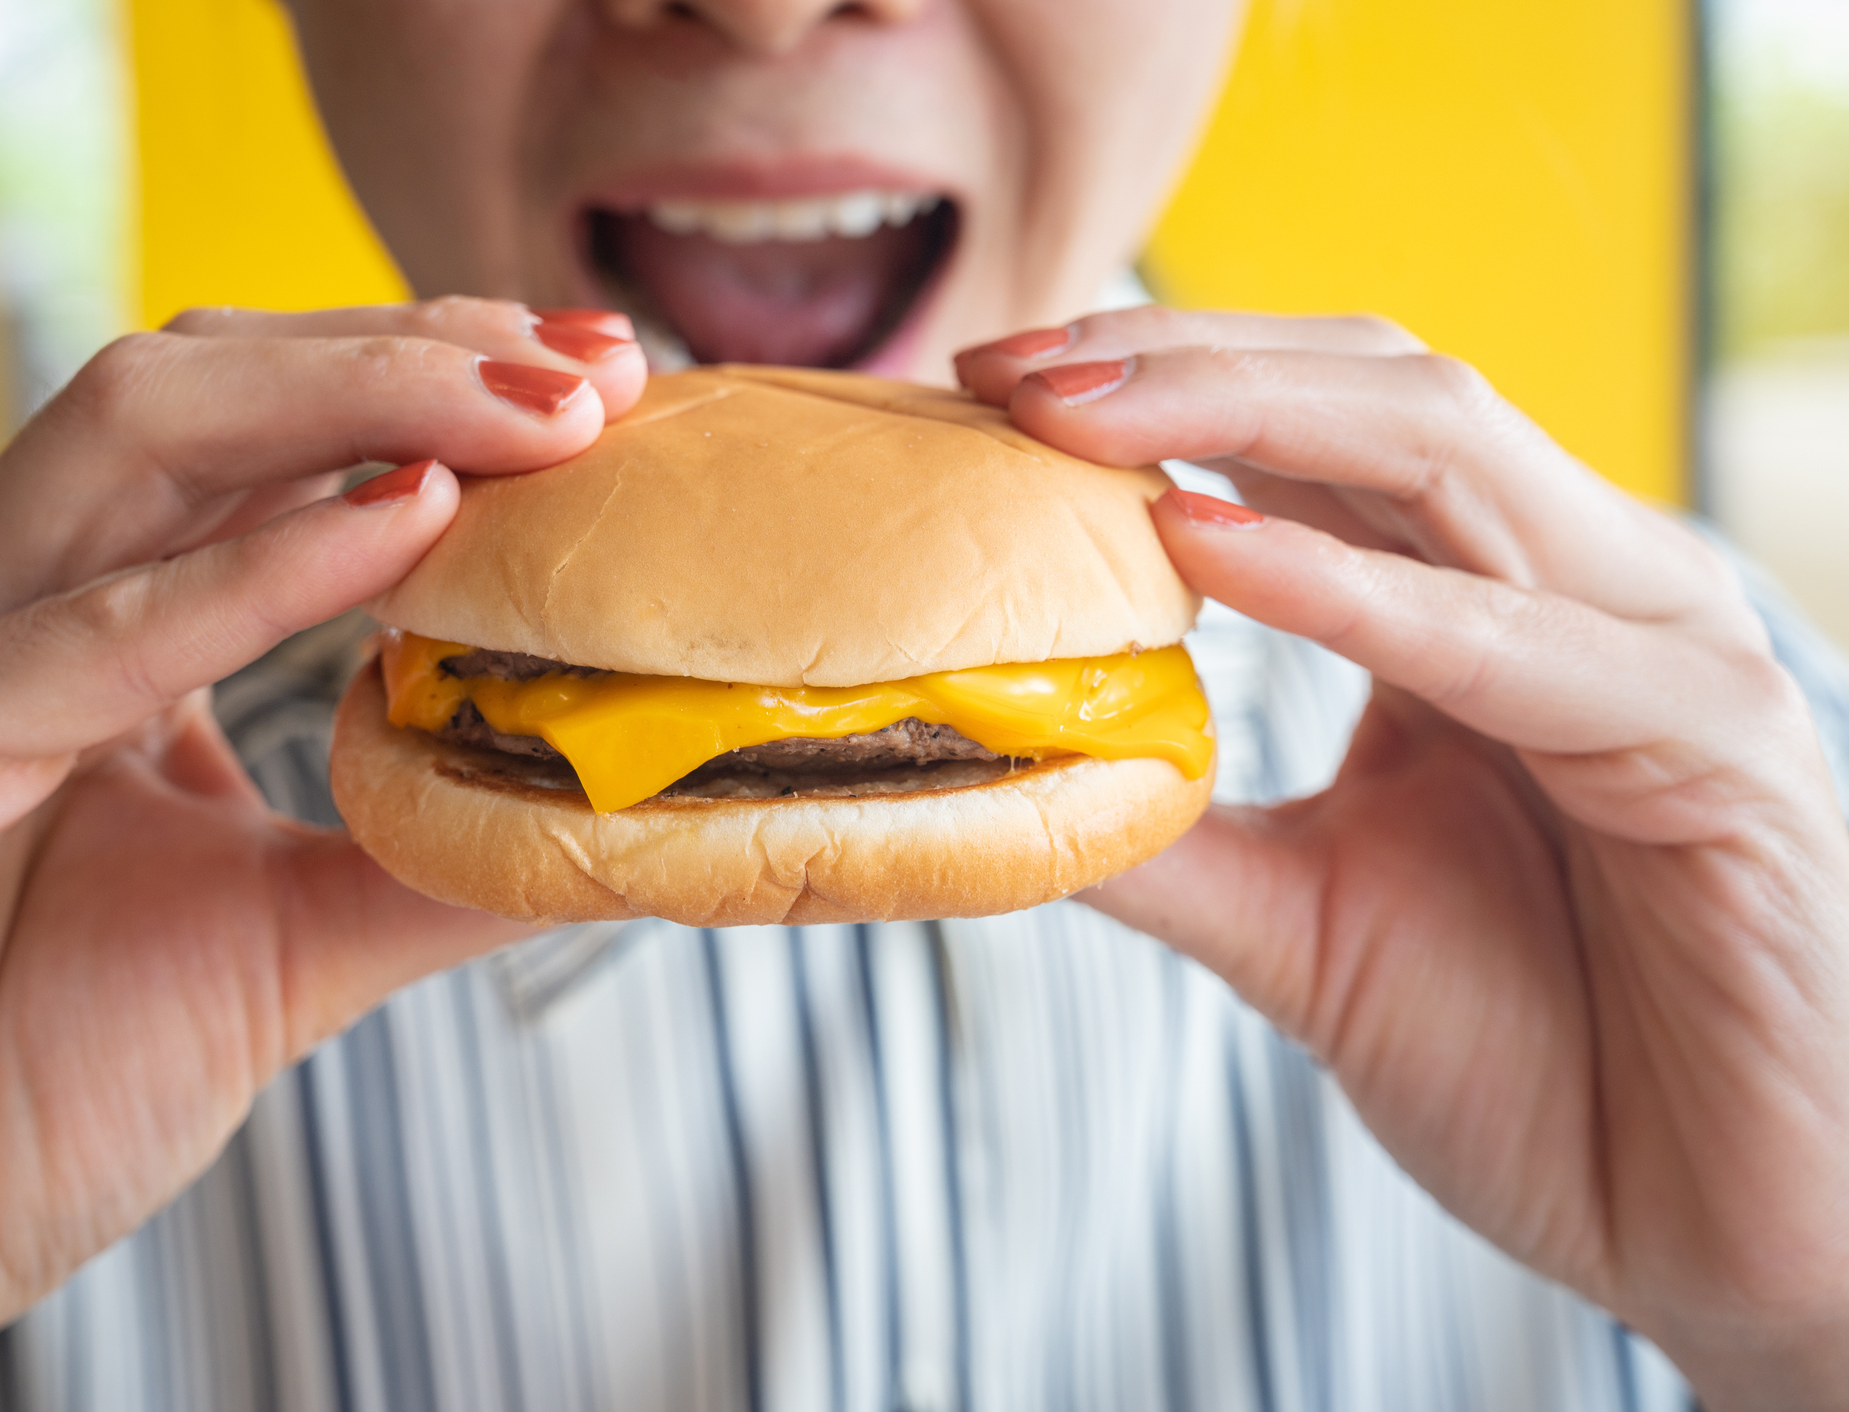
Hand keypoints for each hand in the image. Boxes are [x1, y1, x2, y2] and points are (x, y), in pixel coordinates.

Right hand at [0, 300, 645, 1408]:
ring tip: (534, 412)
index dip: (430, 377)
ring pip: (139, 438)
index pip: (258, 423)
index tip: (600, 376)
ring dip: (357, 404)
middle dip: (412, 353)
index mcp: (75, 609)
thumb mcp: (294, 934)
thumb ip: (434, 851)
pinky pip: (82, 640)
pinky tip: (402, 527)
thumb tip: (608, 800)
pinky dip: (251, 574)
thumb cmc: (46, 1083)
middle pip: (206, 385)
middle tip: (590, 369)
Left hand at [958, 310, 1848, 1411]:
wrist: (1714, 1229)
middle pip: (1372, 389)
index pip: (1312, 426)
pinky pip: (1514, 641)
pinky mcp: (1712, 745)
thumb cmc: (1537, 1064)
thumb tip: (993, 763)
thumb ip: (1166, 833)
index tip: (981, 380)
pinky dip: (1355, 589)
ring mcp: (1657, 647)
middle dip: (1173, 359)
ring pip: (1446, 452)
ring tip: (1067, 412)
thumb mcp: (1302, 924)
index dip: (1148, 381)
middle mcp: (1577, 589)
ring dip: (1240, 411)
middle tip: (999, 363)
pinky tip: (1204, 548)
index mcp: (1484, 606)